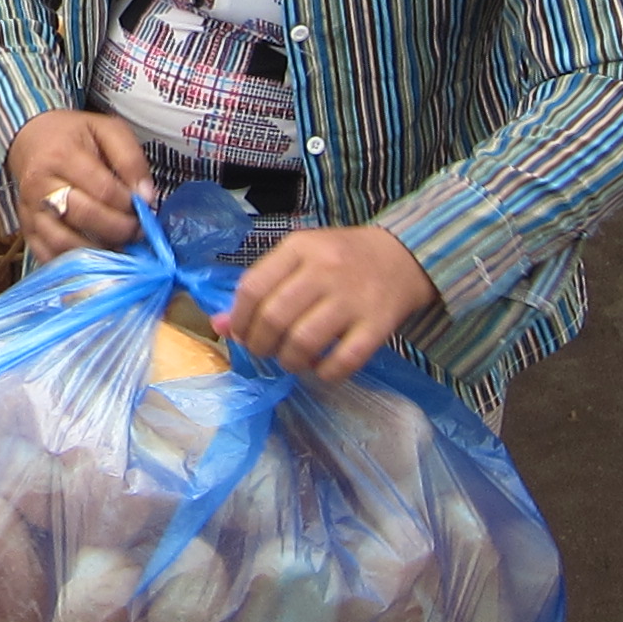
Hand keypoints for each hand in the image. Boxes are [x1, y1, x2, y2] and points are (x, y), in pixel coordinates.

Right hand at [4, 109, 149, 259]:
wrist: (30, 138)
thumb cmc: (73, 135)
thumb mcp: (107, 130)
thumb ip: (131, 159)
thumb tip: (146, 198)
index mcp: (62, 155)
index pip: (103, 189)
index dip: (129, 204)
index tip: (143, 208)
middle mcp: (40, 185)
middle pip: (84, 216)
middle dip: (119, 229)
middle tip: (137, 231)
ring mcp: (30, 211)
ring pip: (63, 242)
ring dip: (98, 252)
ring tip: (120, 247)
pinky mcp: (25, 229)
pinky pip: (46, 255)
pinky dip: (72, 264)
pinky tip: (94, 259)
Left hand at [223, 223, 437, 382]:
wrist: (403, 256)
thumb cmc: (341, 258)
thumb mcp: (299, 259)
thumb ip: (261, 287)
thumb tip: (218, 325)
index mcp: (299, 248)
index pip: (252, 287)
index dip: (239, 319)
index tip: (241, 333)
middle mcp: (325, 270)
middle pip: (274, 317)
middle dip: (260, 345)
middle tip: (265, 350)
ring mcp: (353, 298)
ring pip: (304, 342)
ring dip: (289, 361)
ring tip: (291, 360)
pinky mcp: (378, 324)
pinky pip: (343, 361)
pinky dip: (325, 373)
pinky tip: (321, 369)